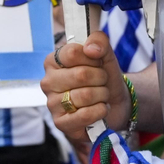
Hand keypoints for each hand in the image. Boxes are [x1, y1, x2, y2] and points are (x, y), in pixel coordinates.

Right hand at [45, 32, 126, 150]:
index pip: (73, 53)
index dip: (93, 58)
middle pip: (81, 75)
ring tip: (101, 96)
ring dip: (102, 95)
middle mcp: (48, 82)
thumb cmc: (103, 77)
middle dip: (101, 78)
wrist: (115, 103)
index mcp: (53, 62)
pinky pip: (85, 115)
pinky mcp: (61, 123)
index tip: (97, 63)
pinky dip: (100, 111)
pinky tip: (100, 109)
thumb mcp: (105, 54)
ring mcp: (52, 104)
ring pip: (85, 95)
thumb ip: (99, 41)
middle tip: (102, 82)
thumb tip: (90, 48)